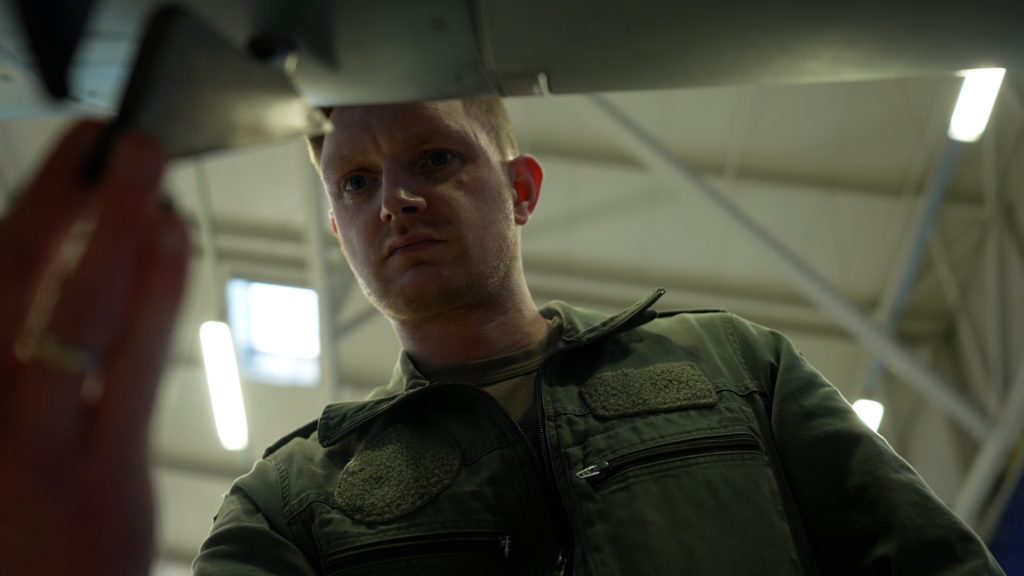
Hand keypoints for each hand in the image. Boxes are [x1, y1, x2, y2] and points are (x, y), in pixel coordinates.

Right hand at [0, 121, 187, 574]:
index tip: (67, 163)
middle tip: (108, 133)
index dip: (31, 213)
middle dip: (63, 196)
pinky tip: (169, 242)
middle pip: (14, 275)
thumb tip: (45, 281)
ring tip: (146, 167)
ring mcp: (35, 447)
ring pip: (76, 310)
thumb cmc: (10, 521)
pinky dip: (153, 294)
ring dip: (116, 226)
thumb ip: (12, 360)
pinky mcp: (104, 479)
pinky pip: (131, 368)